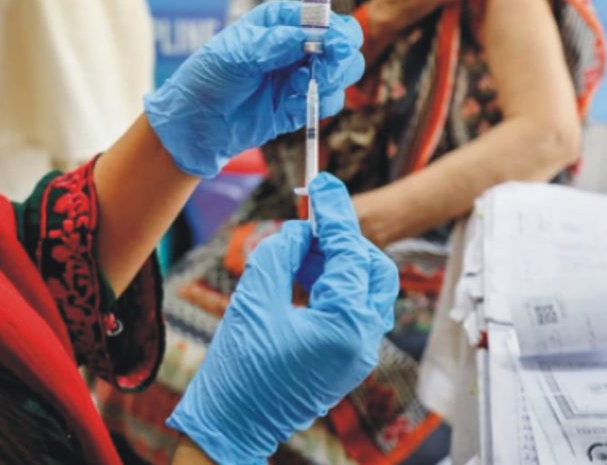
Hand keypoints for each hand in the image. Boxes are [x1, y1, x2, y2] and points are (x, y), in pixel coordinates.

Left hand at [144, 0, 363, 177]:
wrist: (192, 124)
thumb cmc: (205, 78)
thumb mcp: (233, 54)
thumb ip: (272, 45)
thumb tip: (309, 36)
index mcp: (280, 21)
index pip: (324, 19)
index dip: (336, 32)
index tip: (334, 48)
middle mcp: (295, 45)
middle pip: (344, 46)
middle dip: (339, 60)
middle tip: (322, 74)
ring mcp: (299, 75)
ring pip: (342, 75)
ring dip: (329, 84)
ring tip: (296, 90)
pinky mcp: (299, 104)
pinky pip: (328, 102)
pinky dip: (316, 106)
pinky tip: (289, 107)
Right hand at [167, 174, 398, 464]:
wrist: (233, 424)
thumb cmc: (239, 368)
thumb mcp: (254, 298)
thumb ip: (282, 253)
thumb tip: (302, 230)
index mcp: (346, 325)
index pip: (349, 252)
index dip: (334, 212)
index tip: (323, 181)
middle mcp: (363, 340)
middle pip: (374, 268)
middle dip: (345, 241)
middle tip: (310, 225)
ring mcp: (359, 352)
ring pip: (365, 287)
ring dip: (337, 262)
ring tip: (297, 251)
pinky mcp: (347, 358)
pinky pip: (353, 308)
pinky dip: (333, 285)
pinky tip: (301, 276)